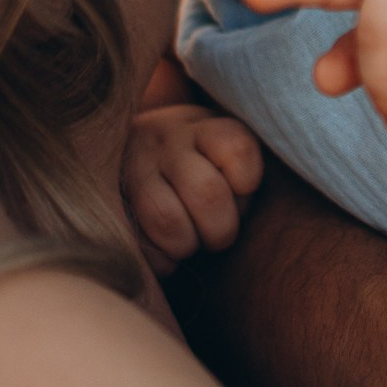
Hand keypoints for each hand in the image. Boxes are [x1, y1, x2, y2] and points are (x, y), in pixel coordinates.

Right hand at [124, 103, 262, 276]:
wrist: (125, 146)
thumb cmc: (198, 160)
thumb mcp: (223, 144)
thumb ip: (244, 162)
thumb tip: (275, 199)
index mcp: (205, 126)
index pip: (238, 149)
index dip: (246, 182)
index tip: (242, 189)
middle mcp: (167, 141)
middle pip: (208, 193)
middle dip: (221, 228)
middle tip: (218, 235)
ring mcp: (134, 169)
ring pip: (168, 221)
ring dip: (187, 245)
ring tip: (189, 243)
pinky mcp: (111, 205)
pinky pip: (139, 245)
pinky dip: (159, 260)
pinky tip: (164, 252)